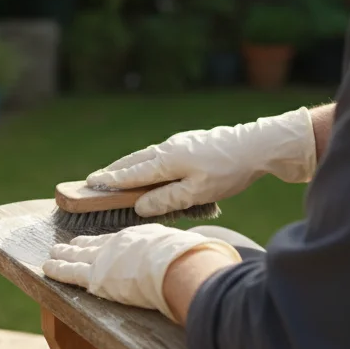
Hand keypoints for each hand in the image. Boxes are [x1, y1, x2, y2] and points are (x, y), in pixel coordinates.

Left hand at [41, 224, 241, 319]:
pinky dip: (58, 270)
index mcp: (142, 238)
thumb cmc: (192, 260)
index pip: (118, 240)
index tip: (97, 241)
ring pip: (78, 257)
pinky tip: (46, 269)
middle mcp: (121, 244)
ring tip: (51, 255)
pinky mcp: (97, 275)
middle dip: (79, 245)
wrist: (181, 266)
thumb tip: (216, 260)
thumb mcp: (189, 251)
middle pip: (95, 244)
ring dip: (63, 257)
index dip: (105, 241)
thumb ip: (191, 255)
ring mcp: (108, 258)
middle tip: (64, 245)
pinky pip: (71, 272)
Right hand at [86, 107, 317, 216]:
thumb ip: (166, 199)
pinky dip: (147, 162)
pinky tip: (151, 167)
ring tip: (117, 173)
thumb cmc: (228, 171)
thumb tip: (139, 205)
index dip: (111, 180)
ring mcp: (180, 143)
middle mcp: (168, 148)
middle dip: (115, 170)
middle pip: (134, 161)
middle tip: (95, 179)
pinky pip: (161, 153)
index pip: (131, 173)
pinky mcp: (191, 143)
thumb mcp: (196, 193)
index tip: (91, 183)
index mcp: (166, 160)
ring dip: (130, 165)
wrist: (257, 146)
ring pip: (148, 155)